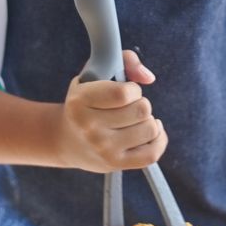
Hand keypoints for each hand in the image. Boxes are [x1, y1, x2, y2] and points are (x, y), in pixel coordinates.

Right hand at [55, 49, 167, 172]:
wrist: (67, 140)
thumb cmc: (87, 102)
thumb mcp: (95, 73)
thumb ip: (125, 60)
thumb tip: (148, 77)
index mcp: (80, 102)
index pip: (123, 93)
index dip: (133, 89)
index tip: (126, 90)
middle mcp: (90, 128)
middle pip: (141, 110)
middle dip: (140, 103)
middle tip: (128, 106)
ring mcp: (103, 149)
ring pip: (150, 128)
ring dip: (148, 120)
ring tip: (134, 119)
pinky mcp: (116, 164)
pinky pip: (152, 153)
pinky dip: (159, 139)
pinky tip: (150, 131)